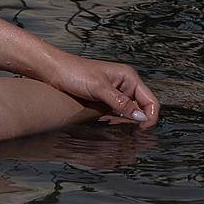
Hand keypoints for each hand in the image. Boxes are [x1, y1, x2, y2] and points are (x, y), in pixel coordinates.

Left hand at [41, 50, 160, 128]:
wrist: (52, 70)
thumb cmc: (74, 72)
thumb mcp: (99, 87)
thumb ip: (120, 102)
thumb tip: (141, 117)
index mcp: (129, 77)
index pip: (151, 101)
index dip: (150, 117)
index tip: (140, 130)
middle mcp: (125, 85)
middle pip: (141, 109)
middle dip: (135, 122)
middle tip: (125, 132)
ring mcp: (115, 93)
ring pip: (129, 114)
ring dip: (124, 122)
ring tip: (112, 126)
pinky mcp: (104, 100)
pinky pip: (116, 114)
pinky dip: (114, 121)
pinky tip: (105, 123)